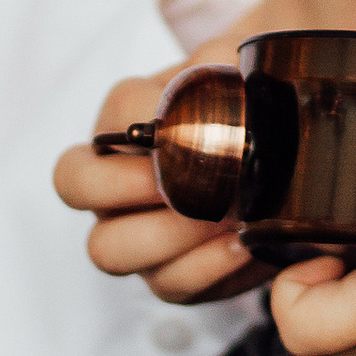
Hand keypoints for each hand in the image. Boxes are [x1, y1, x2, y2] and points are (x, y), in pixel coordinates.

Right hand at [56, 70, 262, 305]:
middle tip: (186, 182)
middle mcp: (110, 181)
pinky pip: (169, 285)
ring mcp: (133, 233)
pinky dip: (208, 269)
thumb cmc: (245, 100)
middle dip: (130, 186)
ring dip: (169, 235)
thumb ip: (217, 71)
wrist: (281, 141)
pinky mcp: (169, 273)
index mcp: (121, 122)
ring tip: (225, 216)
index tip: (186, 134)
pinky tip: (245, 244)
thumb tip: (209, 90)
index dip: (142, 131)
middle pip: (74, 186)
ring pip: (110, 250)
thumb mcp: (235, 69)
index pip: (109, 121)